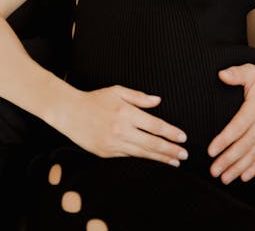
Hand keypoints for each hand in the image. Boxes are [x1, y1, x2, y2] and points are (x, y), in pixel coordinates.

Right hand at [61, 85, 187, 165]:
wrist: (70, 112)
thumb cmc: (95, 99)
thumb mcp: (117, 91)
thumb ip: (139, 97)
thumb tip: (158, 101)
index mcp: (126, 113)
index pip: (154, 125)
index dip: (170, 132)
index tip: (183, 137)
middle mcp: (121, 130)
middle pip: (151, 143)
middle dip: (170, 150)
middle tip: (184, 154)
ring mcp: (113, 144)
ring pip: (142, 154)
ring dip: (160, 159)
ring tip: (174, 162)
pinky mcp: (106, 153)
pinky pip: (129, 158)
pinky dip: (143, 161)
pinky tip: (153, 162)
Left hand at [207, 64, 254, 184]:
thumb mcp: (251, 71)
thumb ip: (236, 74)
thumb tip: (222, 75)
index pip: (238, 127)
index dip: (224, 140)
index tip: (212, 150)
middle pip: (244, 146)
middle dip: (228, 160)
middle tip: (214, 170)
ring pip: (253, 154)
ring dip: (239, 168)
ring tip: (225, 177)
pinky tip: (244, 176)